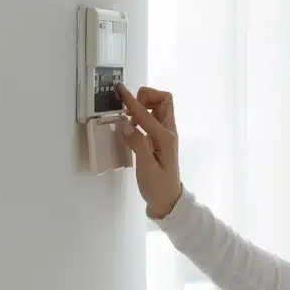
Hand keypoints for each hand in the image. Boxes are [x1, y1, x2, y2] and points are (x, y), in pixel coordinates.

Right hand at [116, 83, 182, 219]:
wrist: (167, 200)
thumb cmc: (157, 186)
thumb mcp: (146, 167)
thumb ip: (137, 143)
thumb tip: (126, 123)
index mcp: (166, 137)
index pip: (147, 112)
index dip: (132, 100)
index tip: (120, 89)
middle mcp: (168, 132)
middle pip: (163, 100)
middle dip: (146, 97)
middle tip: (130, 111)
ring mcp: (165, 134)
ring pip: (159, 107)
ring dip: (144, 106)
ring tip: (129, 120)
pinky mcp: (160, 139)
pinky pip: (153, 118)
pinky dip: (142, 115)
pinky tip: (132, 127)